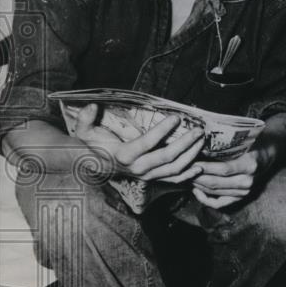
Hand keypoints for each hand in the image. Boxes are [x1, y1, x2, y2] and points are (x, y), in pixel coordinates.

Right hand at [75, 104, 204, 182]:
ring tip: (201, 141)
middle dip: (185, 143)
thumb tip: (92, 106)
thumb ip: (86, 118)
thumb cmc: (94, 145)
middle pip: (167, 157)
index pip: (148, 143)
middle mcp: (138, 168)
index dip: (163, 130)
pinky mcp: (153, 179)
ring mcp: (147, 176)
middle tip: (198, 130)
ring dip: (191, 155)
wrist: (96, 166)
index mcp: (124, 155)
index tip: (176, 117)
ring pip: (174, 169)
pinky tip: (200, 166)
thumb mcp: (84, 131)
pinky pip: (174, 180)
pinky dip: (188, 174)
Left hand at [192, 113, 285, 208]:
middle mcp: (248, 181)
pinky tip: (196, 190)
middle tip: (181, 168)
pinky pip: (219, 203)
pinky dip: (205, 199)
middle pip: (215, 182)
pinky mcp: (241, 197)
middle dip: (195, 175)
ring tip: (185, 175)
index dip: (203, 166)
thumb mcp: (244, 138)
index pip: (222, 169)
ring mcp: (245, 191)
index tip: (188, 159)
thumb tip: (199, 140)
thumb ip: (227, 142)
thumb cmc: (255, 140)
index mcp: (250, 165)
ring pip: (214, 192)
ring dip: (197, 184)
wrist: (270, 151)